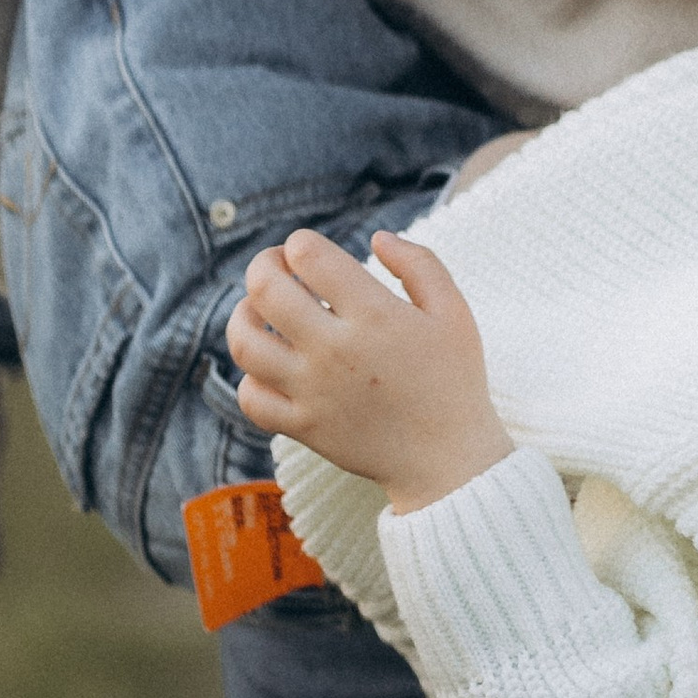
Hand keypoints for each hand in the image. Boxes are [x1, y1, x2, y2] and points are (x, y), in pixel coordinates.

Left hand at [228, 228, 513, 514]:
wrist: (447, 460)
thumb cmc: (453, 378)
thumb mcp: (453, 308)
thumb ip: (418, 262)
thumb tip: (377, 237)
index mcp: (373, 313)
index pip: (308, 255)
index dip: (301, 243)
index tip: (310, 253)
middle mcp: (335, 350)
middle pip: (265, 290)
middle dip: (264, 265)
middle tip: (278, 267)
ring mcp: (313, 392)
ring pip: (245, 343)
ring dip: (244, 315)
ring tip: (260, 310)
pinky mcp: (303, 428)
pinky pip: (252, 398)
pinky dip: (250, 376)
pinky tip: (270, 364)